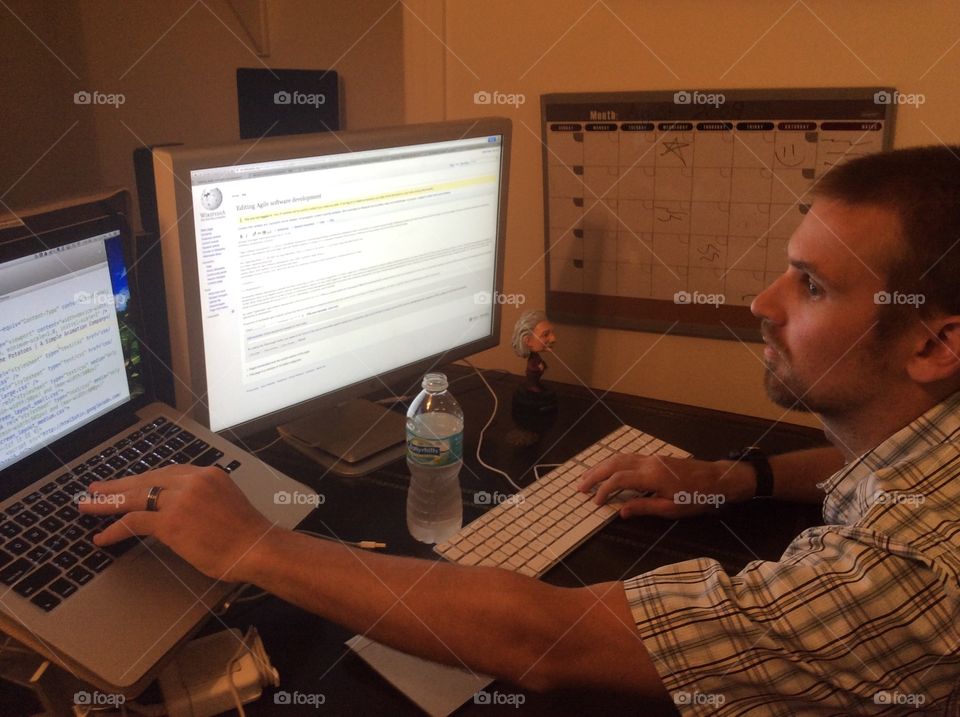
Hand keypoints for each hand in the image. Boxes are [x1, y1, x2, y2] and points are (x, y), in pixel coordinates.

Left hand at [77, 465, 275, 582]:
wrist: (257, 548)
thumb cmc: (247, 535)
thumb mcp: (226, 503)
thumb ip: (202, 500)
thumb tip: (182, 513)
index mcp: (207, 474)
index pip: (167, 473)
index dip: (142, 480)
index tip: (128, 484)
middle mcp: (192, 480)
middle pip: (146, 479)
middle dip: (118, 486)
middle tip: (95, 489)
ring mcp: (180, 499)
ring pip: (135, 497)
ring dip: (107, 503)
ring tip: (87, 505)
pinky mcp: (170, 522)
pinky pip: (134, 521)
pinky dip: (115, 529)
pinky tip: (102, 537)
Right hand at [578, 455, 752, 518]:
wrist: (718, 479)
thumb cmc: (697, 498)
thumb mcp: (671, 509)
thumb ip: (644, 507)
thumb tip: (621, 512)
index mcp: (651, 476)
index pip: (618, 480)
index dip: (603, 490)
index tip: (595, 502)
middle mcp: (648, 462)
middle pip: (613, 464)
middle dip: (594, 474)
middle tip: (580, 487)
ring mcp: (651, 457)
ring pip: (619, 457)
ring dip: (601, 466)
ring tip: (588, 477)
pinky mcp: (655, 458)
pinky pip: (628, 457)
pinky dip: (613, 463)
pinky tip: (608, 469)